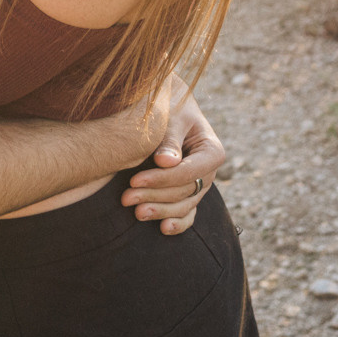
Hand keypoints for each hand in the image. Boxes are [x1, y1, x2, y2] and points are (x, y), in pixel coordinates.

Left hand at [123, 90, 223, 235]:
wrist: (166, 107)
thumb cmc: (168, 108)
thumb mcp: (171, 117)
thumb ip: (169, 139)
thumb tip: (166, 163)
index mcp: (211, 151)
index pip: (188, 172)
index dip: (162, 180)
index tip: (135, 180)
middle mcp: (209, 172)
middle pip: (184, 192)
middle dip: (154, 196)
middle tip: (126, 198)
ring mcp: (199, 185)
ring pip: (183, 206)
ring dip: (160, 211)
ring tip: (135, 212)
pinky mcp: (188, 194)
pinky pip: (187, 215)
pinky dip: (178, 223)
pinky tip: (163, 228)